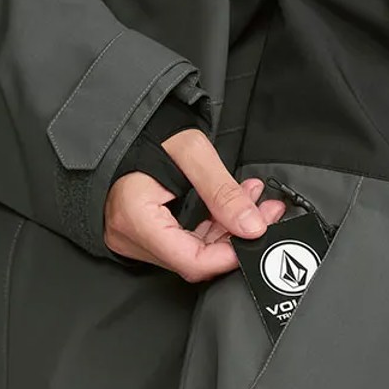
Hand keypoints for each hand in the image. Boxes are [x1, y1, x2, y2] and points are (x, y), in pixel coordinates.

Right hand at [104, 130, 284, 279]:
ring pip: (190, 253)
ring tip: (252, 203)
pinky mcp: (140, 234)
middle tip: (265, 213)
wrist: (123, 127)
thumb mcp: (192, 152)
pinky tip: (229, 207)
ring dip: (226, 231)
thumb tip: (251, 226)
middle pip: (193, 259)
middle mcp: (129, 237)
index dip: (229, 256)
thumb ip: (222, 192)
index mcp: (135, 218)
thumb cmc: (146, 134)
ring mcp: (133, 238)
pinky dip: (209, 228)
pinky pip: (180, 243)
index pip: (191, 261)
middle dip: (235, 238)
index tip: (257, 235)